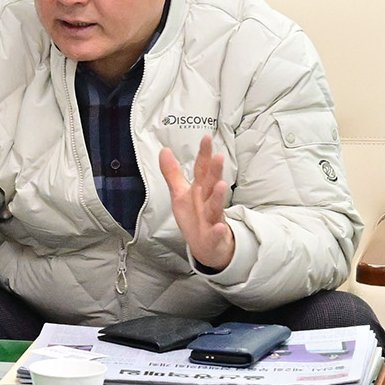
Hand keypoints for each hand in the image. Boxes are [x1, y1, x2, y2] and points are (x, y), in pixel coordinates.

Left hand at [158, 134, 235, 273]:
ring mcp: (212, 219)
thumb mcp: (180, 193)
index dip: (204, 154)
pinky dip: (218, 231)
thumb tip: (164, 150)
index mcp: (199, 190)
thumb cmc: (195, 216)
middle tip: (218, 156)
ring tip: (220, 184)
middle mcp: (207, 201)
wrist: (208, 245)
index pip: (202, 170)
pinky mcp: (213, 237)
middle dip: (215, 171)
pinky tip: (219, 227)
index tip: (206, 138)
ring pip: (216, 207)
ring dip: (218, 196)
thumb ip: (173, 173)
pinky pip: (216, 234)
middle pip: (211, 184)